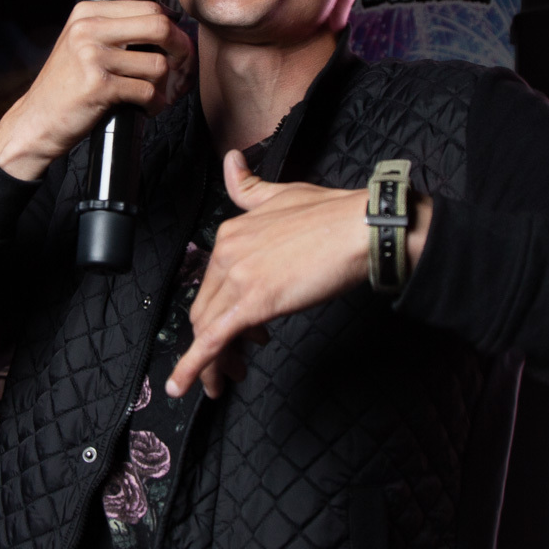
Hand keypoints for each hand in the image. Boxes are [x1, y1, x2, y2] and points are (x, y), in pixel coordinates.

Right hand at [0, 0, 193, 180]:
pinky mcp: (98, 86)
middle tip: (181, 67)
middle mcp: (88, 29)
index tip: (176, 45)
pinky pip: (146, 91)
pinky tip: (148, 108)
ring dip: (166, 85)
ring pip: (157, 64)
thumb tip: (166, 28)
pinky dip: (154, 103)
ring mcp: (92, 56)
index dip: (171, 28)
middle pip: (159, 27)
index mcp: (87, 13)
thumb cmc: (65, 86)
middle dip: (180, 49)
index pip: (148, 7)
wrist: (36, 120)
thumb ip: (113, 30)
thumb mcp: (80, 45)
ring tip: (157, 95)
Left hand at [166, 150, 430, 399]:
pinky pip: (212, 341)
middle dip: (213, 342)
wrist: (362, 229)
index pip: (213, 285)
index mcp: (231, 233)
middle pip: (205, 309)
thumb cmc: (334, 215)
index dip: (221, 312)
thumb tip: (230, 162)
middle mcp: (226, 252)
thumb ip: (249, 186)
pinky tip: (185, 387)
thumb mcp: (281, 194)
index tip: (242, 332)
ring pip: (207, 328)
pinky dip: (192, 367)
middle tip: (233, 363)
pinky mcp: (252, 303)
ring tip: (226, 379)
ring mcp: (237, 277)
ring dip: (210, 361)